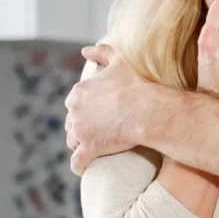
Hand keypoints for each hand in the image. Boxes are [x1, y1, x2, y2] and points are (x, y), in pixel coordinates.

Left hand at [64, 44, 160, 174]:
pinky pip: (77, 162)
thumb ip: (101, 52)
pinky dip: (79, 165)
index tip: (95, 113)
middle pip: (71, 122)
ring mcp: (80, 131)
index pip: (73, 103)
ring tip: (92, 147)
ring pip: (72, 141)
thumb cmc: (136, 85)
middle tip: (96, 130)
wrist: (147, 110)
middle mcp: (75, 111)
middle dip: (80, 126)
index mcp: (79, 92)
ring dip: (79, 144)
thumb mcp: (119, 61)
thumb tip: (84, 50)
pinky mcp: (88, 148)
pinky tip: (83, 166)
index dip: (83, 109)